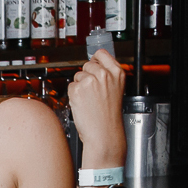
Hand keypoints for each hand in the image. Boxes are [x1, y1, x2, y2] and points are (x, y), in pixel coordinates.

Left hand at [68, 49, 126, 168]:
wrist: (104, 133)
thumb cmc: (109, 116)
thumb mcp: (116, 90)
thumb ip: (107, 75)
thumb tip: (95, 64)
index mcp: (117, 73)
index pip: (101, 53)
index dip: (95, 60)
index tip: (94, 65)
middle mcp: (104, 75)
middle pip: (87, 65)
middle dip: (87, 76)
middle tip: (93, 92)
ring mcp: (90, 81)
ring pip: (77, 76)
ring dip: (80, 86)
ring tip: (90, 100)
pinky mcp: (77, 90)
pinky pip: (71, 87)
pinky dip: (74, 95)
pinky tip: (83, 104)